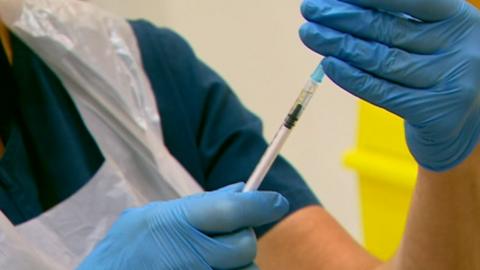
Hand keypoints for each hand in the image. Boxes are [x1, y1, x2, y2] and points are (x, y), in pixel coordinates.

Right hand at [77, 183, 288, 269]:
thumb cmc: (130, 248)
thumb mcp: (157, 216)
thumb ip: (201, 205)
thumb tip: (241, 189)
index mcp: (176, 222)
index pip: (231, 209)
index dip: (261, 204)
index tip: (277, 201)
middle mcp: (189, 252)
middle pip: (245, 244)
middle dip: (243, 238)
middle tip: (227, 236)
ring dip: (239, 263)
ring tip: (212, 259)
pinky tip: (210, 269)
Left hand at [300, 0, 479, 170]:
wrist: (461, 125)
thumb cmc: (435, 73)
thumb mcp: (428, 39)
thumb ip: (394, 23)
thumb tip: (340, 7)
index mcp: (459, 20)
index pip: (411, 0)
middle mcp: (460, 48)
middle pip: (388, 29)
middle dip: (343, 17)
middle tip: (310, 10)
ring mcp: (451, 82)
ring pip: (382, 60)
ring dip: (339, 45)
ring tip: (309, 34)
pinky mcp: (435, 114)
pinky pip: (382, 92)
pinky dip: (352, 78)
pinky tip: (328, 65)